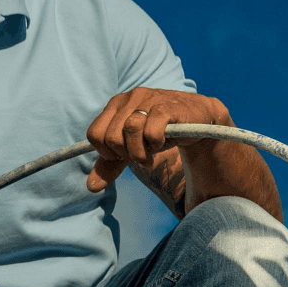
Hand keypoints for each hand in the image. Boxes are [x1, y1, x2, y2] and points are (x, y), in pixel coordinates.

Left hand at [85, 87, 229, 191]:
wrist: (196, 118)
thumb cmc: (159, 131)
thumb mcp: (131, 147)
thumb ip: (110, 164)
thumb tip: (91, 187)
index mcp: (115, 105)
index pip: (94, 134)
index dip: (107, 152)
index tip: (123, 155)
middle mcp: (128, 99)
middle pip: (111, 136)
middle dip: (125, 154)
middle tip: (140, 155)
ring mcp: (148, 100)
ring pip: (131, 130)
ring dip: (140, 151)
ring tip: (151, 151)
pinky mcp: (167, 107)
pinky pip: (152, 131)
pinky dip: (155, 143)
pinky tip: (162, 142)